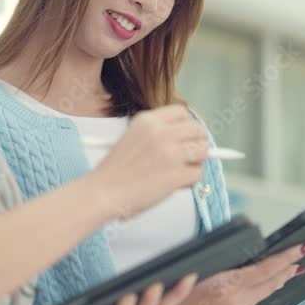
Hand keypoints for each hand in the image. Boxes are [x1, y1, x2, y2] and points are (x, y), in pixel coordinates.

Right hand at [90, 105, 207, 218]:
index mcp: (148, 121)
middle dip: (195, 145)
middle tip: (186, 158)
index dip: (187, 127)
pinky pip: (197, 175)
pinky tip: (173, 185)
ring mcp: (170, 152)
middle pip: (198, 131)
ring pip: (202, 151)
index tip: (185, 138)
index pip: (182, 113)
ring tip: (178, 173)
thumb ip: (156, 135)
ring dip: (194, 164)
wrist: (102, 192)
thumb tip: (186, 140)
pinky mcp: (176, 173)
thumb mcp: (131, 138)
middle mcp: (161, 132)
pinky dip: (189, 182)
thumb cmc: (114, 172)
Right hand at [137, 244, 304, 304]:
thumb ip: (227, 267)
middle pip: (268, 285)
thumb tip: (249, 261)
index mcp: (226, 287)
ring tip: (281, 271)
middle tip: (300, 257)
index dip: (285, 258)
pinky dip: (248, 299)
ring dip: (266, 284)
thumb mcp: (199, 268)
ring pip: (257, 298)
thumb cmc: (170, 290)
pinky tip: (245, 292)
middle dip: (286, 270)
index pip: (265, 270)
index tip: (301, 249)